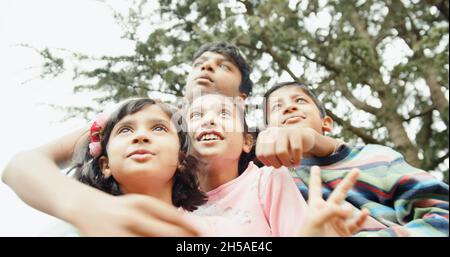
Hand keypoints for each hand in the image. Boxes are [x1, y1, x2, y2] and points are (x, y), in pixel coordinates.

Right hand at [70, 193, 198, 236]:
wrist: (85, 207)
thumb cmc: (121, 208)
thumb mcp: (142, 206)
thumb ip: (163, 215)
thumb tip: (191, 228)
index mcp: (143, 203)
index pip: (174, 218)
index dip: (191, 229)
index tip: (203, 236)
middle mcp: (132, 215)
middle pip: (167, 233)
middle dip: (184, 240)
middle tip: (196, 243)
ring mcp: (120, 231)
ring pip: (150, 241)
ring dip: (169, 246)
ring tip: (182, 246)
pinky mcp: (110, 241)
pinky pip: (136, 246)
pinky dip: (146, 248)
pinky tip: (149, 243)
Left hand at [256, 127, 316, 167]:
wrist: (304, 138)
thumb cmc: (287, 147)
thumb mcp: (274, 150)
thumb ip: (267, 155)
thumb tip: (265, 164)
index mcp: (264, 136)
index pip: (260, 155)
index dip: (268, 163)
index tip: (276, 163)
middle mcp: (272, 131)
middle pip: (269, 154)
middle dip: (277, 164)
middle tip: (284, 165)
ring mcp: (284, 130)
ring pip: (281, 152)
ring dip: (287, 163)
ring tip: (291, 164)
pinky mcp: (296, 132)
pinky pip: (296, 150)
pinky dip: (297, 160)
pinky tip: (298, 162)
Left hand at [298, 166, 368, 236]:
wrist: (313, 253)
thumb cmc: (308, 236)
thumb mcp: (315, 218)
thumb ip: (331, 210)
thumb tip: (351, 209)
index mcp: (316, 206)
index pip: (315, 188)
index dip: (315, 177)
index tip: (315, 166)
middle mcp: (328, 212)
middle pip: (339, 193)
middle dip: (348, 182)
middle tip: (356, 170)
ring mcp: (337, 222)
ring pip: (349, 210)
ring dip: (352, 208)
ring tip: (351, 211)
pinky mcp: (345, 232)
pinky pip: (356, 223)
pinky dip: (362, 218)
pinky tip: (365, 213)